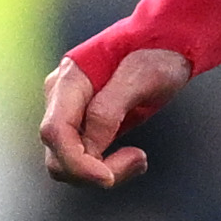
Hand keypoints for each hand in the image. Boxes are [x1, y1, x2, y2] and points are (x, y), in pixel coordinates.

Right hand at [40, 46, 189, 188]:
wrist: (166, 42)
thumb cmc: (156, 53)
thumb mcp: (141, 76)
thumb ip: (110, 108)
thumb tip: (91, 145)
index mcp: (69, 82)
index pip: (55, 133)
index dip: (77, 162)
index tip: (109, 178)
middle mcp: (61, 100)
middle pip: (57, 155)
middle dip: (92, 172)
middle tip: (138, 160)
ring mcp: (71, 114)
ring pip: (69, 163)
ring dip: (103, 172)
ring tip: (139, 158)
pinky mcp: (85, 126)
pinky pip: (85, 159)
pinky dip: (107, 167)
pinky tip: (134, 157)